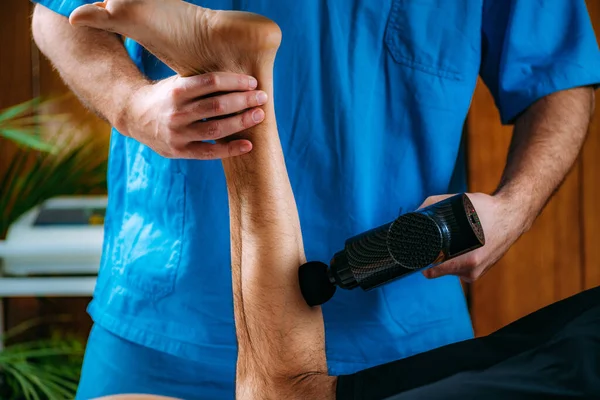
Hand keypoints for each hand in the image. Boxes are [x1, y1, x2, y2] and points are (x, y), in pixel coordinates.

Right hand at [116, 72, 266, 159]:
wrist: (133, 116)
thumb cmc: (167, 96)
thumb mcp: (178, 82)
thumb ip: (202, 81)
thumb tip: (239, 74)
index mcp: (177, 90)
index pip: (211, 82)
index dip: (235, 81)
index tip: (253, 82)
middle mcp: (176, 112)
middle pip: (217, 106)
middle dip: (243, 101)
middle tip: (262, 97)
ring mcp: (177, 134)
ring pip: (215, 129)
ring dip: (241, 122)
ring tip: (259, 116)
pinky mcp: (179, 151)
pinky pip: (209, 152)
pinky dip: (230, 149)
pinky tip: (248, 145)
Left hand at [418, 192, 526, 281]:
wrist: (512, 216)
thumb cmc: (485, 208)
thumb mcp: (458, 202)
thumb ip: (432, 206)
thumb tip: (412, 214)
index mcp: (466, 260)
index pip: (431, 270)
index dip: (419, 260)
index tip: (415, 251)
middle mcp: (471, 271)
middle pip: (438, 268)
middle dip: (432, 256)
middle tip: (432, 240)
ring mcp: (476, 274)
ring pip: (447, 269)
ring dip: (444, 258)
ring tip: (450, 241)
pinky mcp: (479, 272)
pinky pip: (457, 269)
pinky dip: (454, 259)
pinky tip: (458, 247)